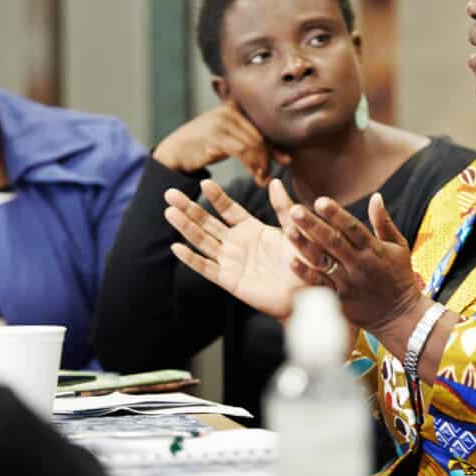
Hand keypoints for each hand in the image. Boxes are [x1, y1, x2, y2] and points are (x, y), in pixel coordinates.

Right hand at [152, 102, 290, 185]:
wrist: (177, 150)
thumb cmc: (209, 144)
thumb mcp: (234, 138)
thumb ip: (256, 143)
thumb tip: (287, 158)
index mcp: (237, 104)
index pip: (264, 124)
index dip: (276, 143)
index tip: (286, 160)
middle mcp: (231, 108)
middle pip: (261, 135)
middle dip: (270, 157)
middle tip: (270, 175)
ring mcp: (222, 121)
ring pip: (254, 144)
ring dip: (262, 165)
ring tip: (262, 179)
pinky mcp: (215, 135)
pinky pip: (243, 152)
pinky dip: (253, 167)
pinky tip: (256, 177)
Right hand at [164, 178, 305, 319]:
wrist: (307, 294)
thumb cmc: (304, 262)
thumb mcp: (294, 230)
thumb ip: (283, 208)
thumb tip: (274, 182)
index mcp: (251, 229)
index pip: (228, 209)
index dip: (216, 197)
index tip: (203, 182)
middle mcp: (237, 243)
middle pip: (208, 222)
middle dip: (189, 208)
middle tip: (170, 193)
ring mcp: (231, 261)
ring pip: (202, 241)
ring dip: (186, 227)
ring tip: (169, 211)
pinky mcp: (229, 280)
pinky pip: (207, 268)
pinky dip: (191, 259)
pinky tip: (177, 247)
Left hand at [284, 193, 422, 336]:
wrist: (400, 316)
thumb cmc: (399, 276)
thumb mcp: (398, 246)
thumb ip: (384, 222)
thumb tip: (375, 196)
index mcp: (374, 249)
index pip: (353, 228)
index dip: (336, 214)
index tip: (320, 201)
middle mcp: (359, 264)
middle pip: (333, 242)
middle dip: (314, 225)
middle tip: (295, 210)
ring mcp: (348, 283)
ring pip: (324, 262)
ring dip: (305, 246)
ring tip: (288, 230)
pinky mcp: (341, 300)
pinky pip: (321, 285)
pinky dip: (306, 274)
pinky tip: (291, 261)